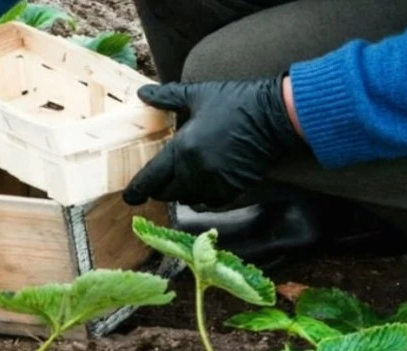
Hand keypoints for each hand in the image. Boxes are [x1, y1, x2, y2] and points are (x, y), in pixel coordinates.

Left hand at [123, 76, 306, 207]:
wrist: (275, 114)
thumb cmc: (236, 101)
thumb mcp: (198, 94)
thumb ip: (167, 97)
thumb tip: (141, 92)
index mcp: (182, 149)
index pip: (151, 179)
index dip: (137, 190)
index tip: (130, 197)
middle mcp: (195, 171)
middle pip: (167, 193)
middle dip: (161, 189)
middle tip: (161, 181)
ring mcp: (215, 182)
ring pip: (187, 199)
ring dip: (183, 192)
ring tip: (186, 178)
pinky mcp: (233, 189)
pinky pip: (209, 202)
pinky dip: (204, 196)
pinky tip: (205, 183)